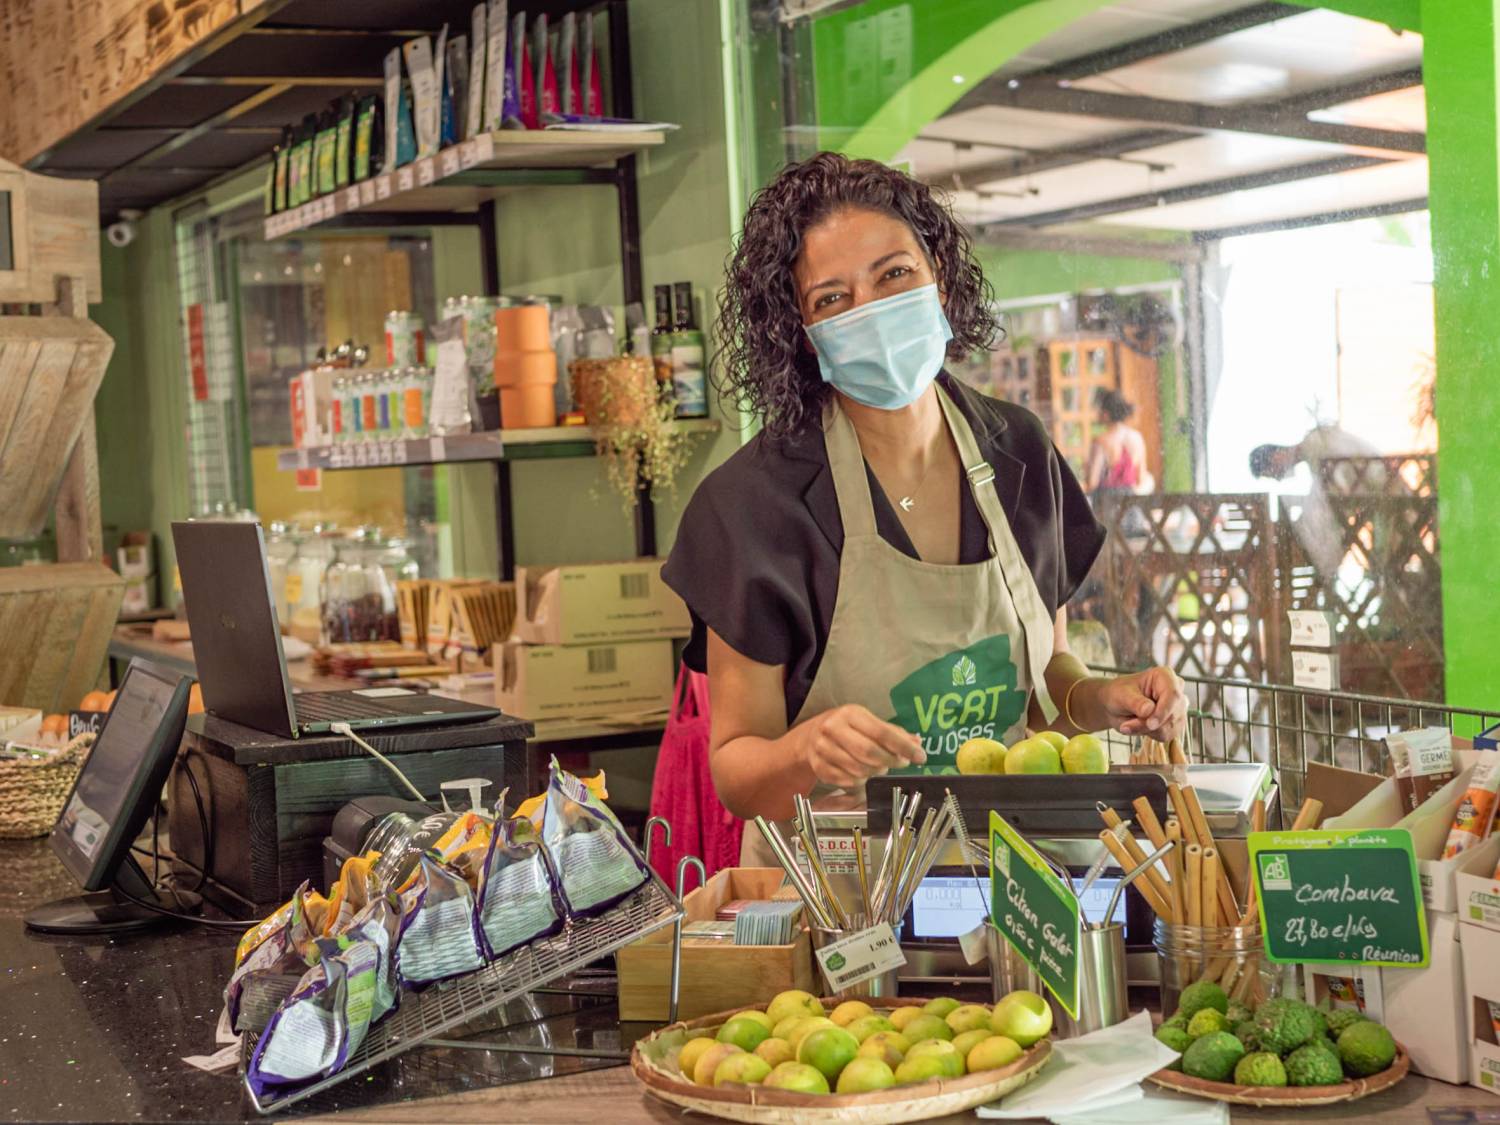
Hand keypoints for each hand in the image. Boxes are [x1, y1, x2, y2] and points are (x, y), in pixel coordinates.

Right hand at [798, 704, 925, 788]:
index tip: (920, 756)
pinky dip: (861, 782)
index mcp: (850, 713)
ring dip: (876, 773)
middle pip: (870, 753)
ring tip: (879, 767)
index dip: (904, 747)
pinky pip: (847, 781)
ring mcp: (823, 749)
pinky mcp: (819, 767)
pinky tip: (863, 774)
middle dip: (890, 761)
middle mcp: (833, 728)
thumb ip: (893, 733)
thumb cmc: (847, 728)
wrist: (811, 737)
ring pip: (859, 770)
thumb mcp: (868, 722)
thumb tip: (917, 742)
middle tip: (901, 763)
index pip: (882, 732)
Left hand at [1096, 666, 1186, 739]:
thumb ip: (1135, 702)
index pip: (1173, 695)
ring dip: (1147, 730)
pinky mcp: (1176, 723)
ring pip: (1170, 727)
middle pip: (1172, 714)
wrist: (1116, 706)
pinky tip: (1140, 726)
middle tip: (1125, 726)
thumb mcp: (1122, 696)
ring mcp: (1178, 708)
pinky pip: (1168, 735)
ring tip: (1129, 724)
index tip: (1150, 724)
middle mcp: (1176, 691)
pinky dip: (1151, 735)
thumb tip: (1149, 710)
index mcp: (1164, 676)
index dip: (1163, 711)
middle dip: (1148, 724)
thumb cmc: (1118, 694)